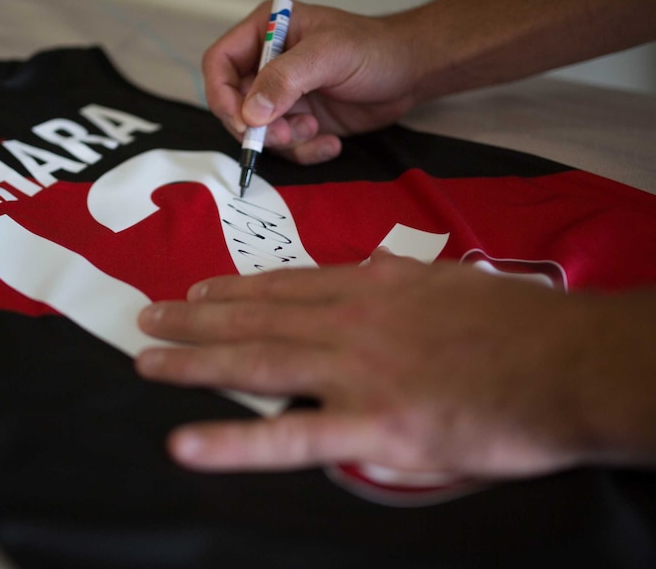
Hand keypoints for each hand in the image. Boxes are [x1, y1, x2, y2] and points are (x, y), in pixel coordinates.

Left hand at [136, 249, 655, 477]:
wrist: (567, 364)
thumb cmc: (516, 325)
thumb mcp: (447, 282)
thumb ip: (398, 279)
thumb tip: (370, 270)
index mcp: (371, 289)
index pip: (286, 286)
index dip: (235, 289)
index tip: (199, 291)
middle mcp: (350, 323)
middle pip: (256, 317)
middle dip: (195, 319)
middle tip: (150, 317)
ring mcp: (356, 373)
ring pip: (258, 362)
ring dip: (193, 362)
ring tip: (147, 360)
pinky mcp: (373, 427)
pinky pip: (290, 437)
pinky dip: (233, 442)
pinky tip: (185, 444)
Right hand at [202, 0, 422, 164]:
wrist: (411, 72)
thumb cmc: (374, 49)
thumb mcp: (328, 56)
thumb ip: (285, 80)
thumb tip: (250, 113)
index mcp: (265, 32)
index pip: (220, 64)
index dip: (222, 95)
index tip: (243, 121)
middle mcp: (268, 64)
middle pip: (234, 105)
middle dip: (258, 127)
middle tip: (287, 133)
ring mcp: (284, 95)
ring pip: (259, 132)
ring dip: (286, 140)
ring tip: (315, 130)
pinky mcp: (301, 120)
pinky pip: (287, 147)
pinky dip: (306, 151)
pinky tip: (331, 143)